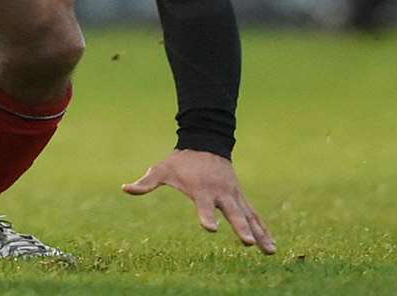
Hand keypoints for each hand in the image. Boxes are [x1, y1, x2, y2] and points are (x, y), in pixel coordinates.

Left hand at [123, 149, 275, 254]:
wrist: (206, 144)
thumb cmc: (181, 161)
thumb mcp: (161, 169)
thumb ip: (146, 182)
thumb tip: (125, 189)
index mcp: (201, 189)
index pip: (203, 206)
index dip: (206, 216)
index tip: (211, 228)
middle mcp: (221, 193)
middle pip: (233, 213)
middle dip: (241, 228)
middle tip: (248, 243)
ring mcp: (233, 196)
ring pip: (249, 216)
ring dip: (260, 233)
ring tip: (270, 251)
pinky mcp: (240, 198)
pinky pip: (254, 215)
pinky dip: (264, 229)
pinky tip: (271, 245)